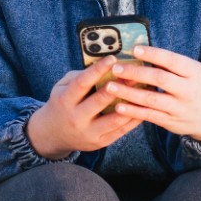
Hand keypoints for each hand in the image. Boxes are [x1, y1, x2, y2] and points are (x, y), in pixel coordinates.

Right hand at [25, 56, 142, 160]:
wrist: (55, 134)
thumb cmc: (62, 104)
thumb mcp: (61, 87)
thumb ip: (79, 76)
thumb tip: (104, 67)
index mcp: (65, 100)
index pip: (82, 83)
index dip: (97, 70)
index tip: (112, 58)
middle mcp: (76, 118)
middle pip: (100, 101)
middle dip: (119, 86)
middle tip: (134, 73)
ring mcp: (89, 132)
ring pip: (115, 118)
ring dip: (132, 103)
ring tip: (145, 90)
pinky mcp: (101, 142)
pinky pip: (121, 130)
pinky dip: (134, 118)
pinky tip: (144, 106)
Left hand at [107, 44, 200, 143]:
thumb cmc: (195, 86)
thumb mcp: (191, 70)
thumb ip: (170, 63)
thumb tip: (140, 49)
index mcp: (193, 72)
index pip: (172, 60)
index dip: (153, 54)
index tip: (134, 48)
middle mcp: (188, 90)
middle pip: (160, 79)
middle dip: (136, 73)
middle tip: (116, 68)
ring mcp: (180, 108)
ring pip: (152, 99)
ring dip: (129, 93)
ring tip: (111, 86)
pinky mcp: (171, 122)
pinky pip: (149, 116)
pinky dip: (133, 111)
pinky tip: (118, 106)